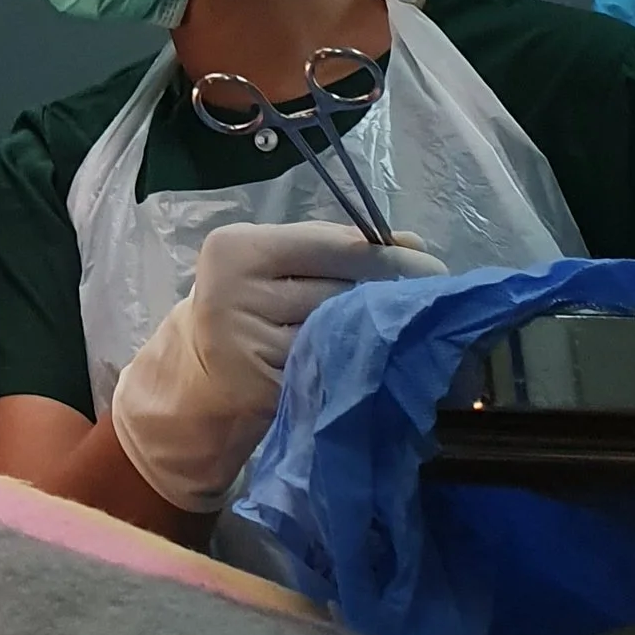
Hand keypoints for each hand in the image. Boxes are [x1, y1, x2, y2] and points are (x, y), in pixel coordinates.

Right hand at [110, 220, 438, 509]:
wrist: (198, 375)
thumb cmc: (248, 305)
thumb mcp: (275, 266)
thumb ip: (334, 250)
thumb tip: (413, 245)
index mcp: (237, 249)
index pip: (329, 245)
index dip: (387, 256)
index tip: (434, 267)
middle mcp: (233, 292)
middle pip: (337, 291)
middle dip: (390, 297)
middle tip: (436, 302)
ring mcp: (246, 345)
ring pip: (336, 334)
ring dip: (380, 335)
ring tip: (414, 333)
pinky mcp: (263, 388)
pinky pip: (328, 371)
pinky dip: (359, 367)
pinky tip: (382, 365)